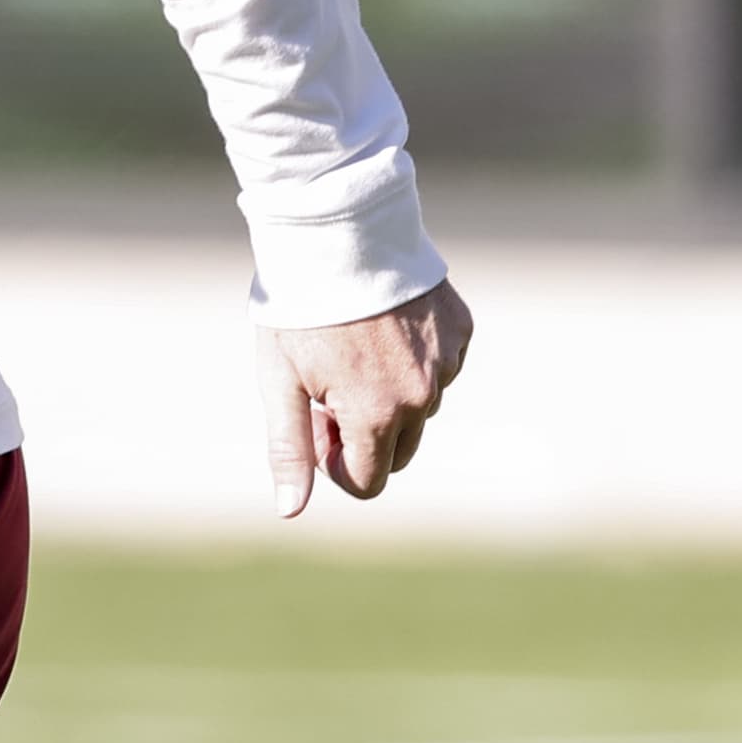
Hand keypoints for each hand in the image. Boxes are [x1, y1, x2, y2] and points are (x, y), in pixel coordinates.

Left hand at [260, 278, 472, 517]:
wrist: (337, 232)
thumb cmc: (299, 309)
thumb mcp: (280, 381)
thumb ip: (290, 449)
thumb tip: (290, 510)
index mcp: (377, 415)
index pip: (368, 480)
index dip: (336, 463)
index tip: (315, 425)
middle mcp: (423, 396)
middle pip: (398, 450)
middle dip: (364, 433)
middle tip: (329, 388)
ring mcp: (448, 363)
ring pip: (420, 407)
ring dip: (390, 396)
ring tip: (354, 351)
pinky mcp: (461, 332)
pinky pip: (442, 367)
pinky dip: (414, 361)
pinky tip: (384, 328)